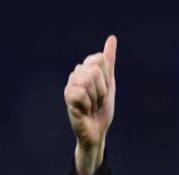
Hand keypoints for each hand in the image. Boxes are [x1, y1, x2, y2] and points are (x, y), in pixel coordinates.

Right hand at [64, 35, 116, 174]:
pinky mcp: (67, 98)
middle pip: (95, 70)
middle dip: (102, 89)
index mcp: (86, 69)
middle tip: (98, 101)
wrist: (97, 132)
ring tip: (92, 106)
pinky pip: (80, 92)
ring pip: (88, 80)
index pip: (99, 59)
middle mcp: (76, 74)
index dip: (106, 78)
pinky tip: (84, 111)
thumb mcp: (109, 84)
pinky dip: (87, 104)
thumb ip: (109, 62)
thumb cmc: (102, 110)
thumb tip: (112, 38)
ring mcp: (70, 85)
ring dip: (96, 98)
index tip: (104, 92)